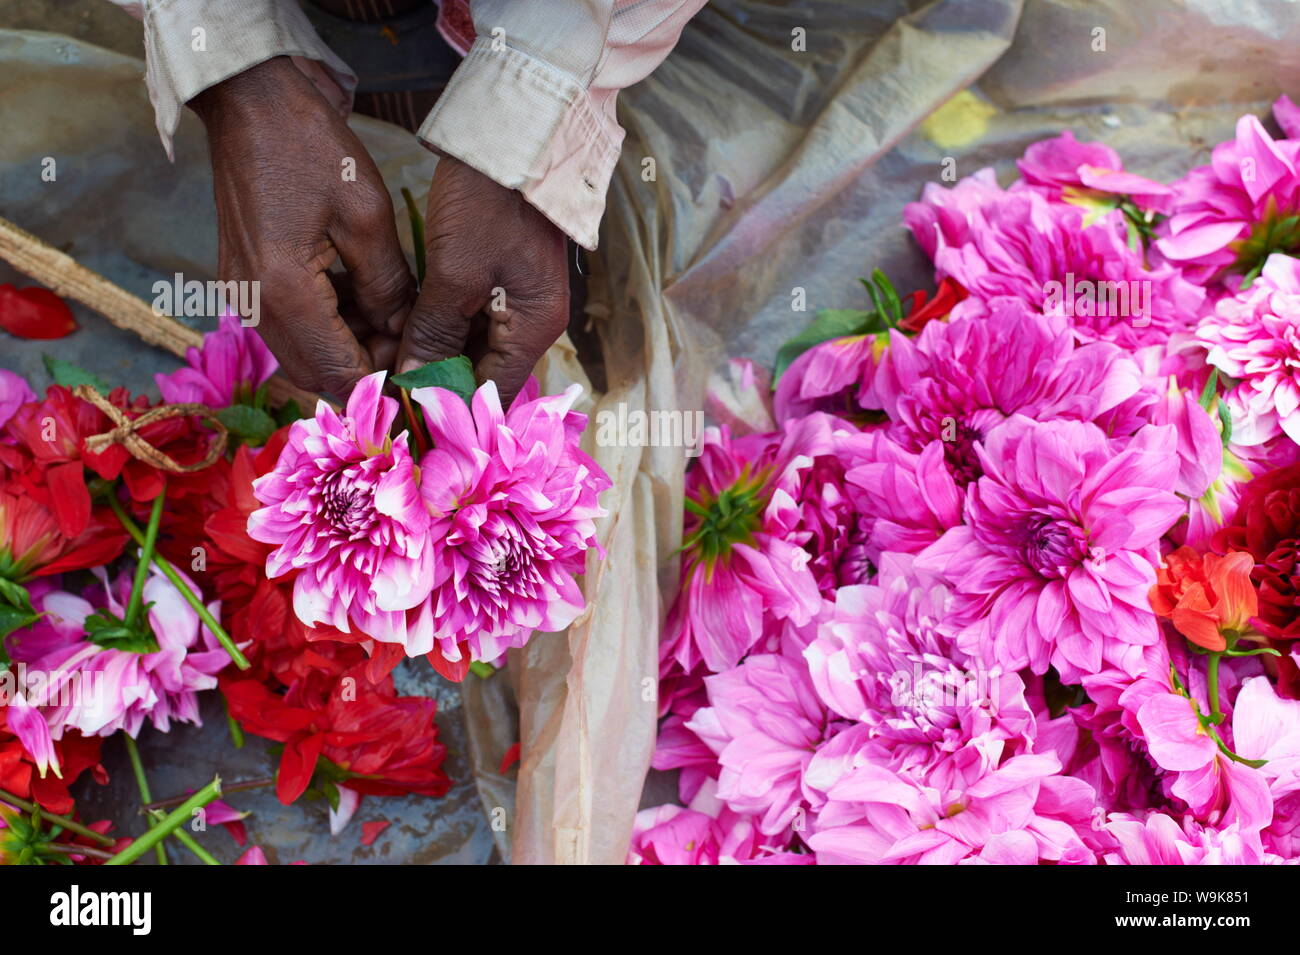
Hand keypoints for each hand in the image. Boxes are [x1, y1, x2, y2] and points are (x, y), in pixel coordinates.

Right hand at [191, 57, 413, 398]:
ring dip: (346, 350)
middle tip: (408, 347)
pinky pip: (288, 326)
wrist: (250, 100)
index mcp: (283, 292)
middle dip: (364, 371)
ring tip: (392, 322)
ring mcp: (244, 293)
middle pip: (314, 374)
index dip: (380, 385)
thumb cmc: (311, 147)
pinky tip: (363, 303)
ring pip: (301, 354)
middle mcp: (254, 304)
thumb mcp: (368, 216)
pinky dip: (326, 327)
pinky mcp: (244, 278)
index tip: (418, 375)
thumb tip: (403, 334)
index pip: (336, 372)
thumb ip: (389, 287)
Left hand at [398, 154, 568, 408]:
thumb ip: (434, 332)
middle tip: (387, 394)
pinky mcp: (500, 278)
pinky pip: (470, 321)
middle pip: (483, 373)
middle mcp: (533, 322)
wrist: (513, 138)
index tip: (407, 419)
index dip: (452, 411)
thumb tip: (413, 382)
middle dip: (438, 385)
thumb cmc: (489, 205)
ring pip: (473, 348)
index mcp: (533, 328)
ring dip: (435, 358)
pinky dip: (440, 331)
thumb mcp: (455, 274)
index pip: (494, 394)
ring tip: (389, 368)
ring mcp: (518, 299)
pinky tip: (405, 335)